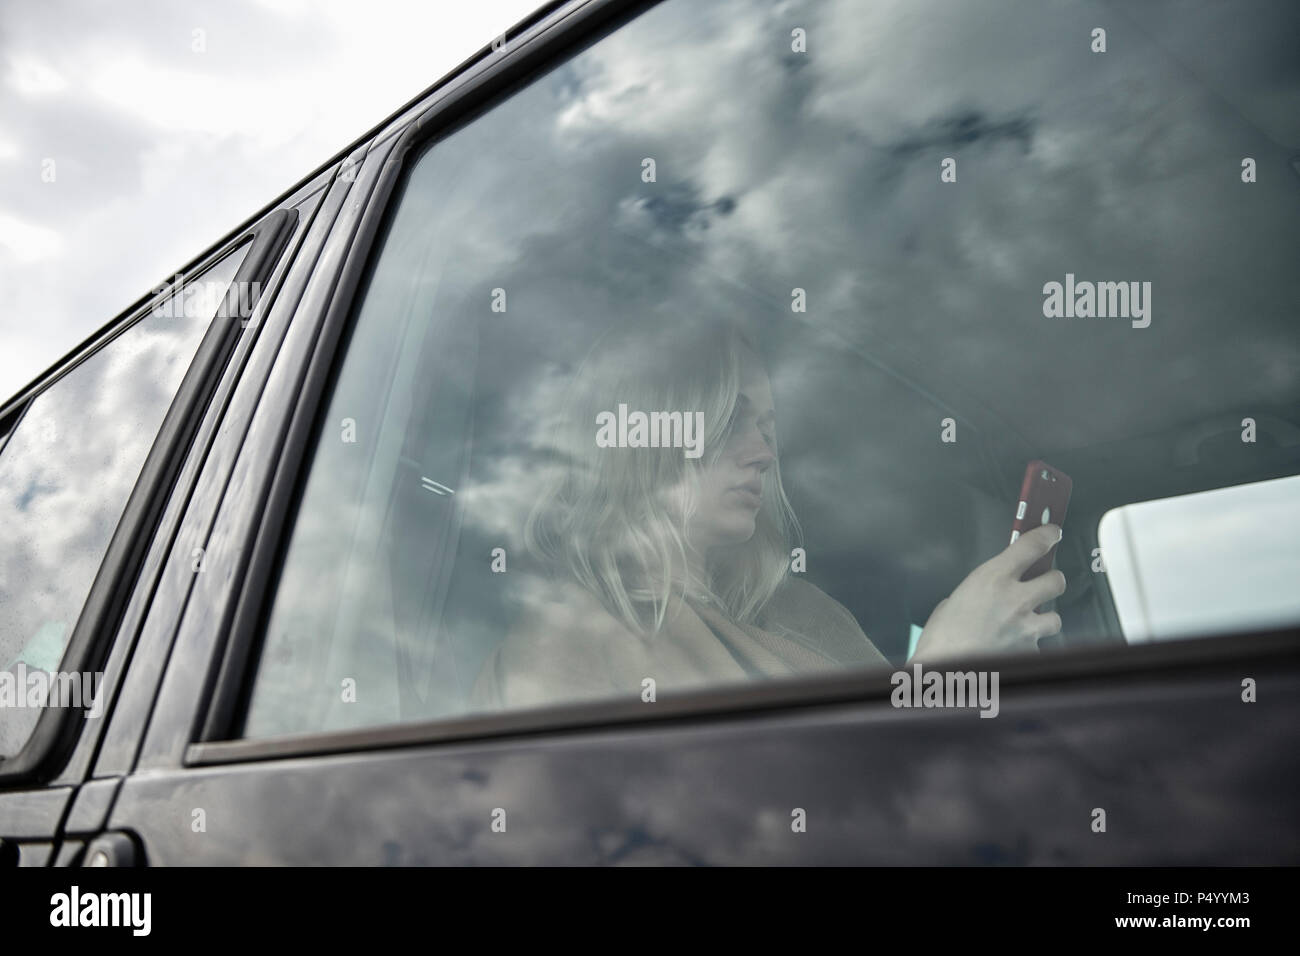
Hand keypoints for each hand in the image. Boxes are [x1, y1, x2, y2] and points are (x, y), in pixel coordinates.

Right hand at [909, 524, 1065, 663]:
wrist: (943, 672)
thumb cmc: (940, 637)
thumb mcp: (954, 600)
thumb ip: (980, 591)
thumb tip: (992, 593)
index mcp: (992, 578)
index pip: (1031, 546)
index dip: (1046, 535)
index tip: (1052, 533)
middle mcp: (1015, 599)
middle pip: (1056, 581)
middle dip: (1051, 581)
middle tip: (1042, 586)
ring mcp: (1026, 628)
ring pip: (1055, 618)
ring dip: (1044, 619)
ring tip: (1026, 624)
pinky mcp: (1030, 652)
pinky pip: (1038, 646)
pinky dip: (1028, 647)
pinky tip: (1011, 650)